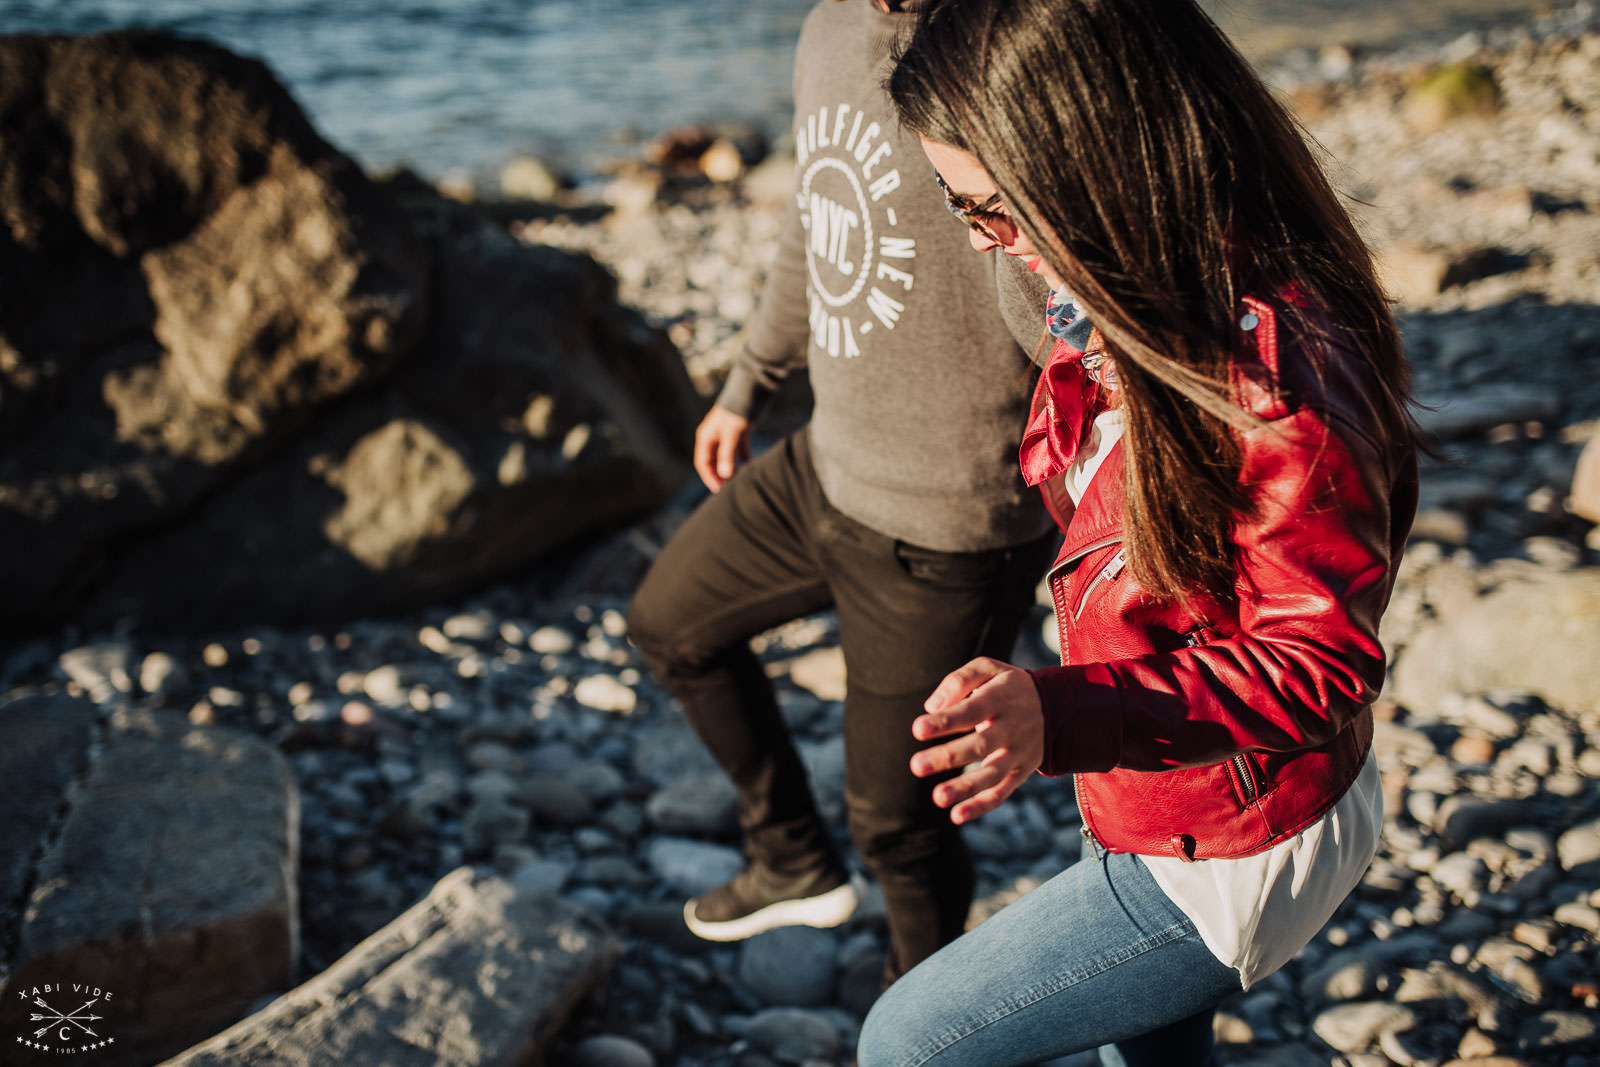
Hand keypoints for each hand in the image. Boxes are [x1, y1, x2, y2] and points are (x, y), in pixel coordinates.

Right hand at [693, 405, 751, 491]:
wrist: (751, 391)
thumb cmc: (737, 411)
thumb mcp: (732, 434)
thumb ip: (727, 454)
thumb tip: (724, 475)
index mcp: (706, 437)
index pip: (703, 463)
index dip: (709, 477)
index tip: (720, 490)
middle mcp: (714, 437)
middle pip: (714, 462)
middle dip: (721, 476)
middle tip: (731, 488)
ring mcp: (726, 435)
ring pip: (726, 458)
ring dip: (732, 469)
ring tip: (741, 479)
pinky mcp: (738, 432)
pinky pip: (739, 450)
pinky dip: (744, 458)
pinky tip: (752, 465)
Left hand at [910, 657, 1043, 824]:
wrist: (1058, 706)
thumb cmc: (1008, 686)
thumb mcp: (988, 669)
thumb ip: (958, 681)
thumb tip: (931, 707)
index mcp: (1001, 698)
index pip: (971, 711)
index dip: (945, 721)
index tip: (917, 729)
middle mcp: (1012, 727)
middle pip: (980, 745)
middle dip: (948, 757)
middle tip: (916, 765)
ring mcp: (1019, 753)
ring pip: (993, 774)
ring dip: (965, 788)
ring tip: (938, 797)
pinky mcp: (1021, 772)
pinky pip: (1002, 792)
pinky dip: (982, 805)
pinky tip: (956, 815)